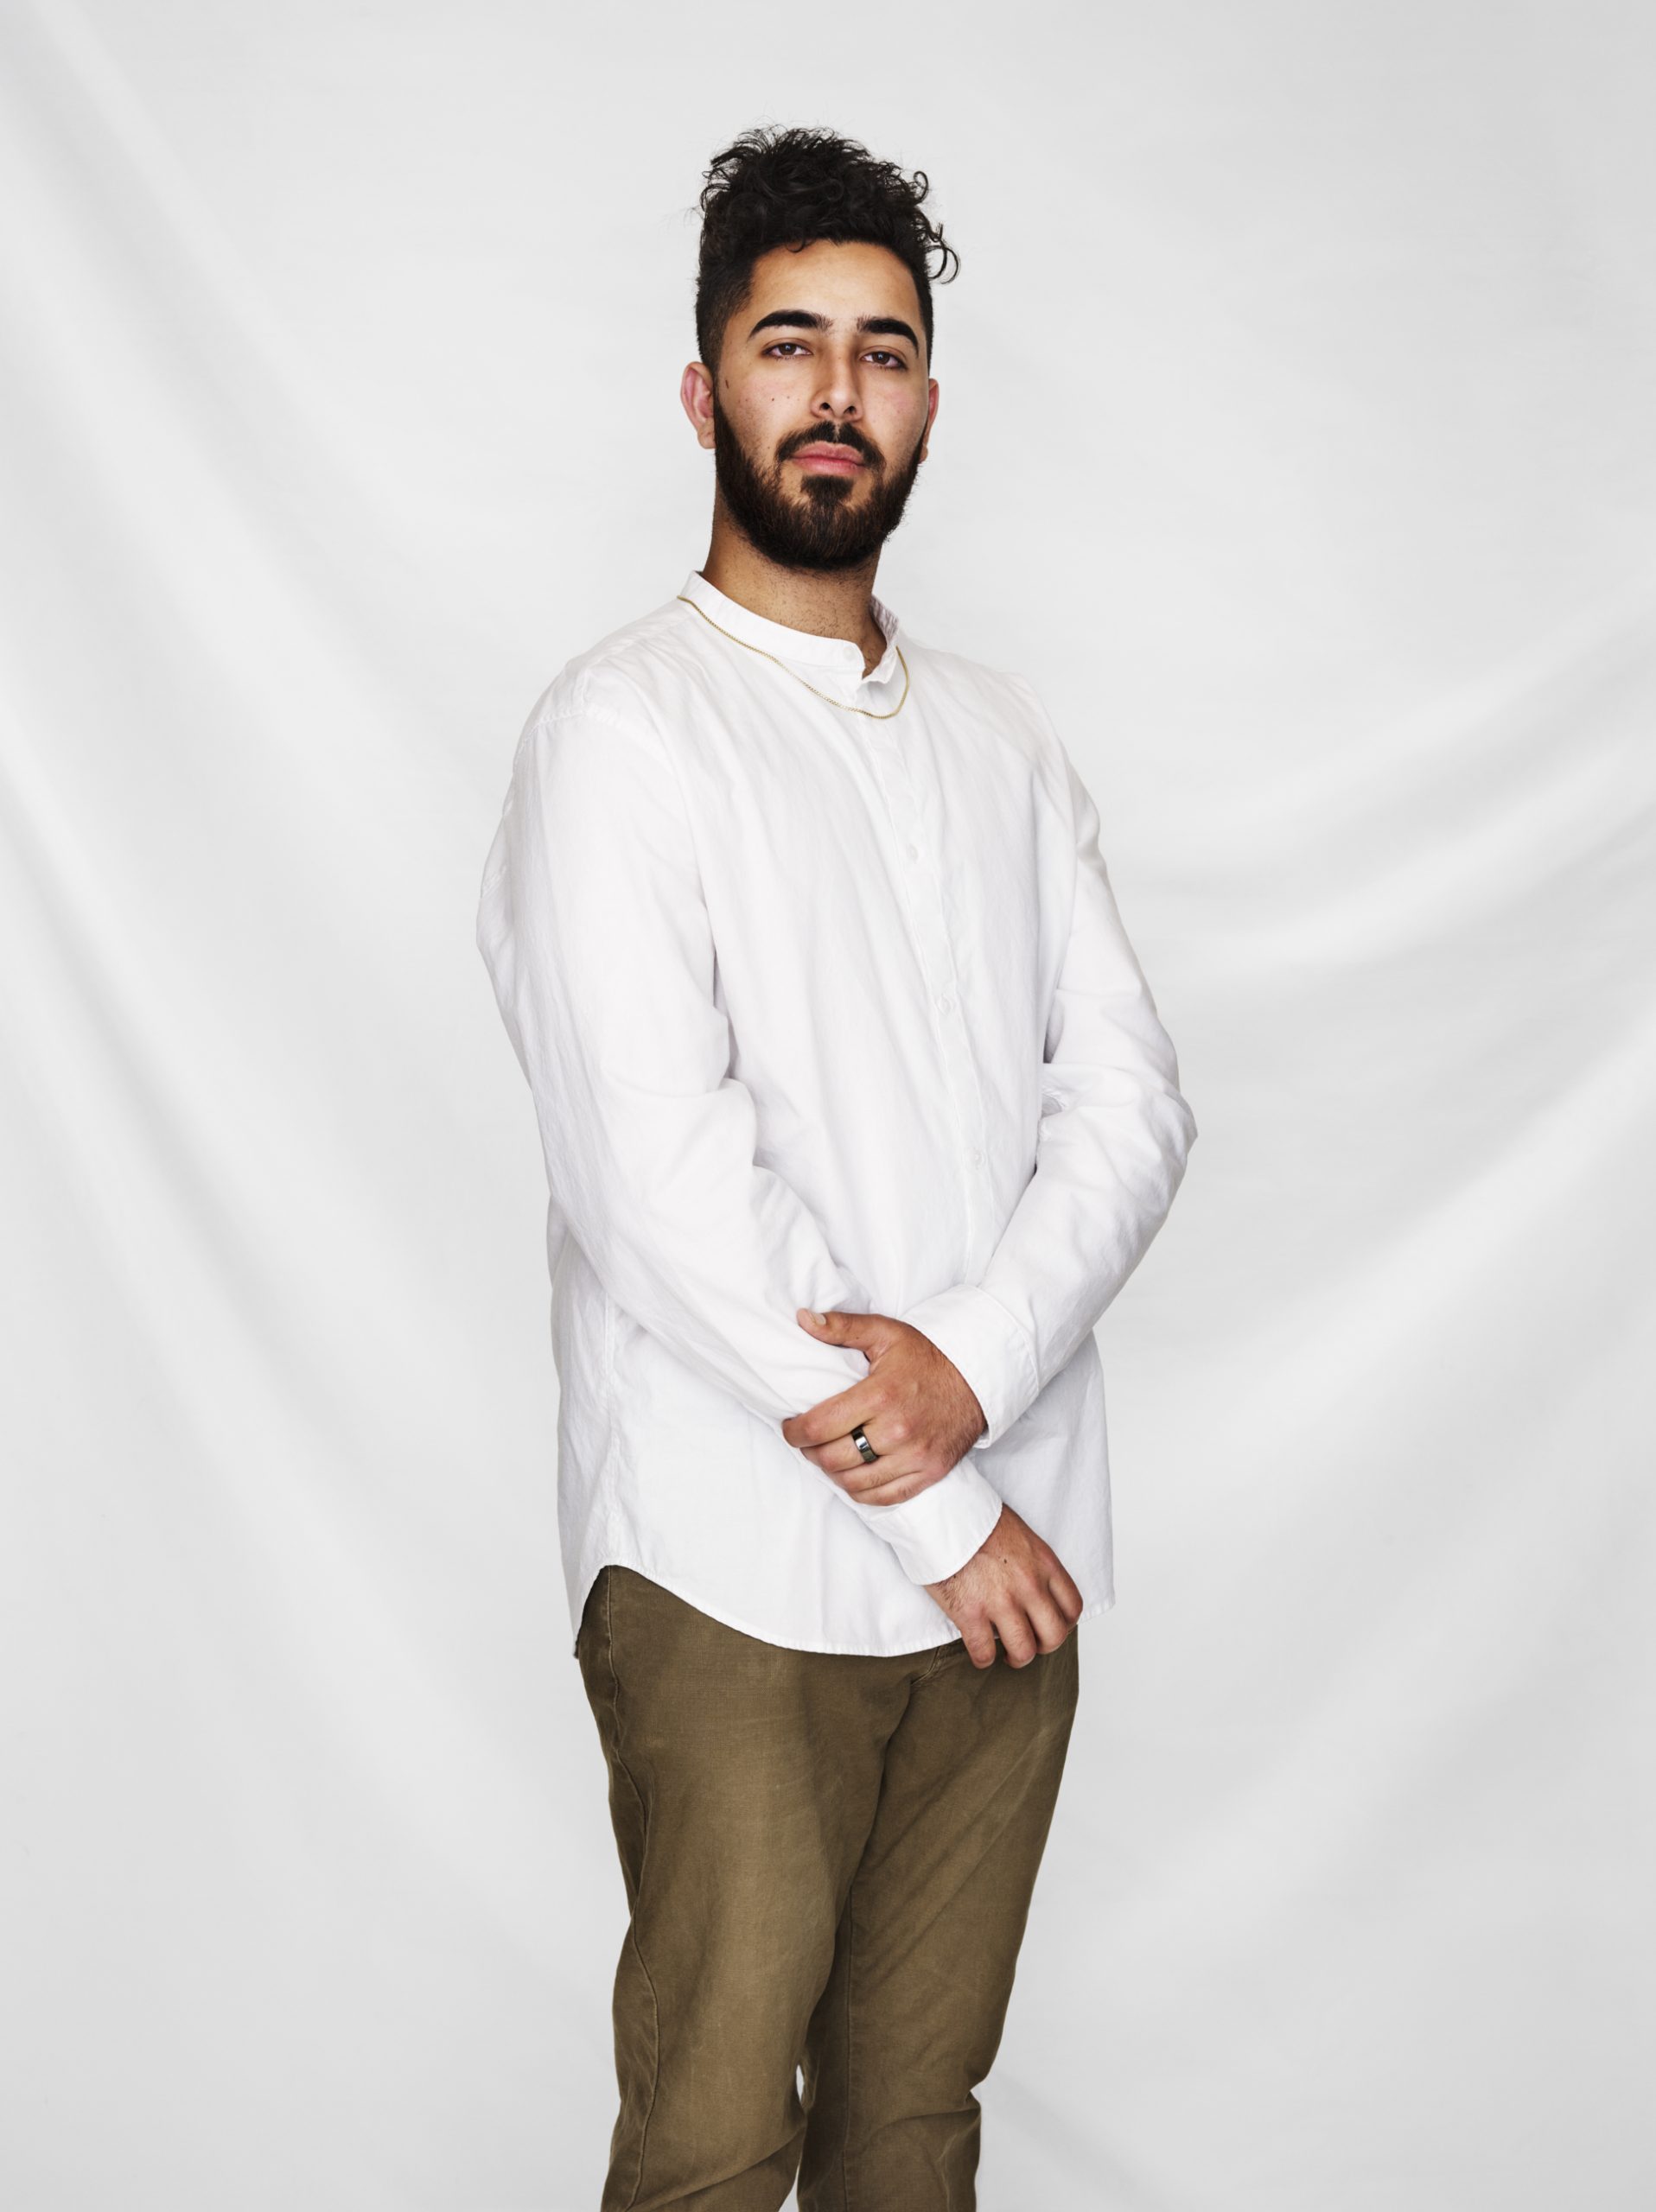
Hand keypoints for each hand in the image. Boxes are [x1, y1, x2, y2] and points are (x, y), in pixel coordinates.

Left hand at [780, 1307, 986, 1506]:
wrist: (978, 1379)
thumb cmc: (928, 1357)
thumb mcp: (886, 1332)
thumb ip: (842, 1327)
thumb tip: (803, 1319)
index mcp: (880, 1395)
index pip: (820, 1426)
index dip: (795, 1432)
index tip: (790, 1428)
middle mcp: (897, 1430)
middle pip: (833, 1459)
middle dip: (810, 1452)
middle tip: (807, 1442)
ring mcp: (915, 1456)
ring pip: (854, 1483)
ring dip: (833, 1473)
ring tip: (829, 1456)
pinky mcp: (929, 1473)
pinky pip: (883, 1497)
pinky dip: (861, 1492)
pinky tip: (854, 1475)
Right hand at [923, 1503, 1084, 1668]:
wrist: (942, 1511)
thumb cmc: (975, 1517)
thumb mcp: (1019, 1534)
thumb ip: (1032, 1562)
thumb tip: (1032, 1583)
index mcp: (1043, 1563)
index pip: (1072, 1606)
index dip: (1064, 1623)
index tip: (1050, 1625)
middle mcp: (1028, 1585)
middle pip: (1054, 1635)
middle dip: (1043, 1646)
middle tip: (1029, 1643)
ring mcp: (1000, 1601)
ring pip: (1023, 1651)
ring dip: (1016, 1658)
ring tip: (1006, 1654)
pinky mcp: (969, 1612)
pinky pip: (984, 1652)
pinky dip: (983, 1659)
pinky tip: (980, 1653)